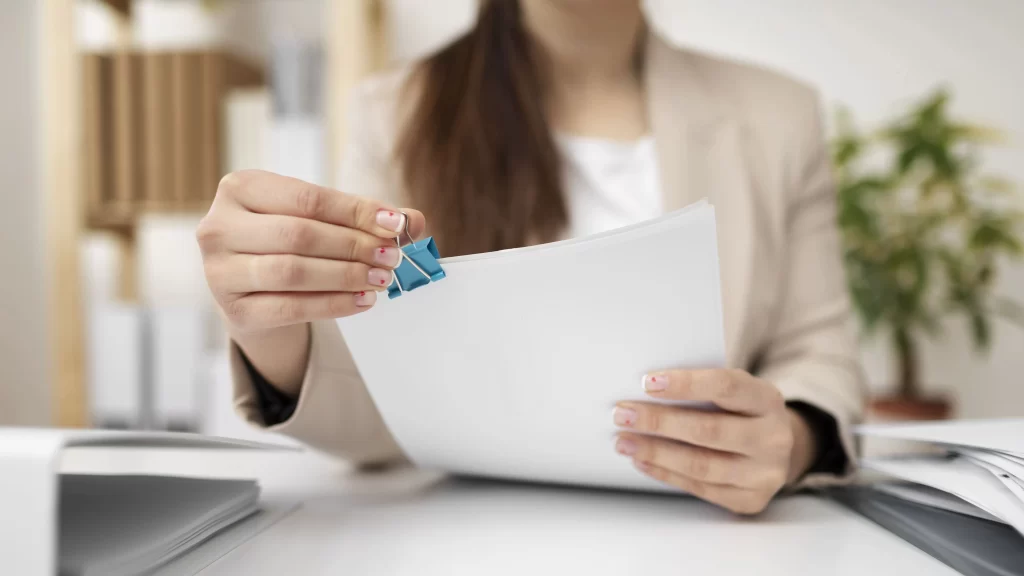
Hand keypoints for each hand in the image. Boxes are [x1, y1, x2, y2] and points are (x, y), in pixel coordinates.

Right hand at [197, 170, 425, 334]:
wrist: (254, 291)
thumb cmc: (287, 244)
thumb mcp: (318, 220)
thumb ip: (362, 217)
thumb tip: (414, 221)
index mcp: (239, 188)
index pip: (306, 198)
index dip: (356, 212)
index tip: (396, 224)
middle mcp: (219, 227)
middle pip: (299, 234)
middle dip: (354, 246)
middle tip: (392, 256)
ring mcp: (220, 271)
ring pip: (293, 272)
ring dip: (346, 275)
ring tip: (382, 279)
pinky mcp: (234, 310)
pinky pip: (291, 308)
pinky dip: (333, 304)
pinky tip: (363, 300)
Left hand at [612, 369, 816, 514]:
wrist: (775, 449)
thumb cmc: (741, 411)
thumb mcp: (735, 392)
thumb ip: (701, 388)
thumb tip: (645, 389)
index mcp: (767, 399)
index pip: (726, 386)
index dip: (686, 384)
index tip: (647, 382)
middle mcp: (772, 438)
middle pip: (708, 430)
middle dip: (659, 422)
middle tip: (622, 414)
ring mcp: (764, 473)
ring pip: (701, 465)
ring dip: (655, 452)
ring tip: (624, 442)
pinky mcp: (749, 499)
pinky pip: (700, 488)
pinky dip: (665, 473)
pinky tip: (642, 461)